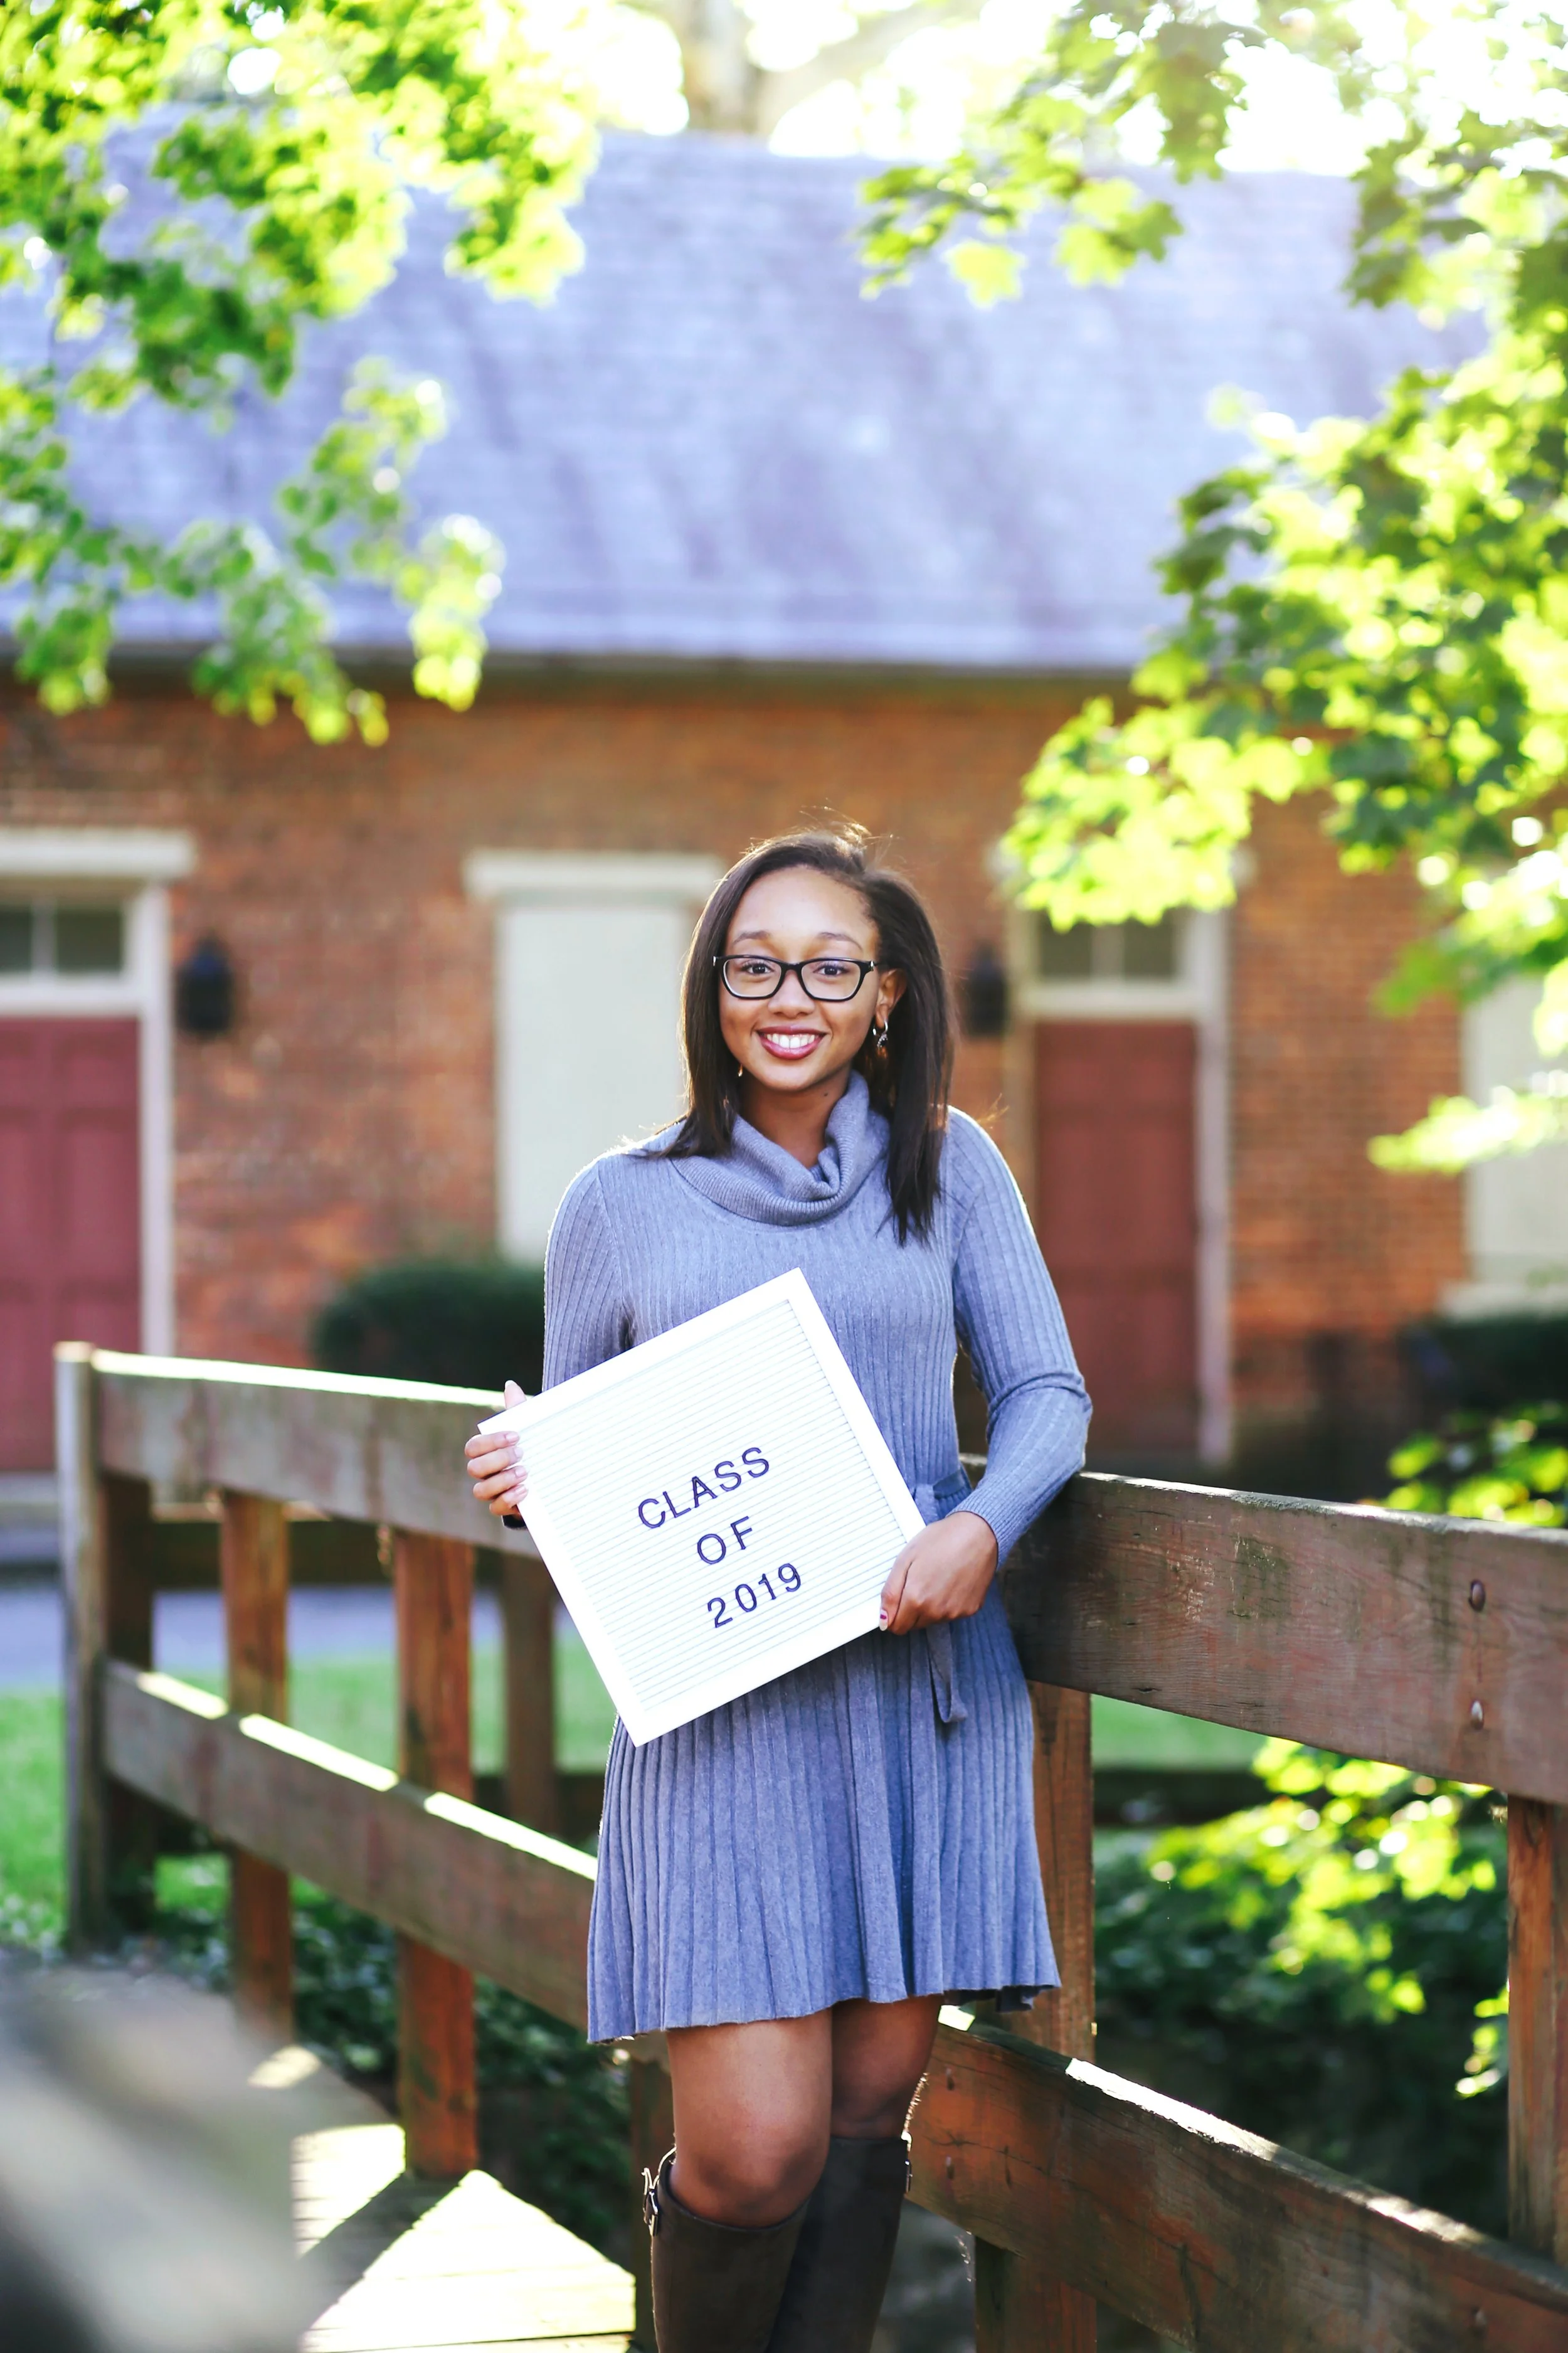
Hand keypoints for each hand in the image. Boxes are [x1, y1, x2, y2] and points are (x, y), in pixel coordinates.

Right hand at [463, 1379, 528, 1520]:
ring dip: (501, 1480)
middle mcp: (483, 1473)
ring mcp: (491, 1491)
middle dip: (497, 1460)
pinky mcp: (503, 1507)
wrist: (546, 1474)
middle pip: (474, 1468)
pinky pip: (495, 1508)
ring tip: (524, 1472)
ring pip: (480, 1490)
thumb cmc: (530, 1447)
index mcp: (484, 1452)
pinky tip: (525, 1490)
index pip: (473, 1447)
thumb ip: (517, 1409)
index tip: (515, 1435)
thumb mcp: (527, 1429)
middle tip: (521, 1453)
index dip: (491, 1441)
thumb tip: (510, 1385)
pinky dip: (508, 1498)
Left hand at [879, 1509, 997, 1635]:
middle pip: (913, 1625)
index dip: (892, 1615)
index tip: (897, 1599)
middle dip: (910, 1610)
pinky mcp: (970, 1610)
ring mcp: (955, 1613)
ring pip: (932, 1620)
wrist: (978, 1533)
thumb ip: (890, 1592)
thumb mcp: (905, 1559)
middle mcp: (935, 1612)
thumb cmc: (940, 1540)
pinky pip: (950, 1614)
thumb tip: (883, 1620)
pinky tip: (951, 1581)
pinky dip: (947, 1603)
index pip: (896, 1627)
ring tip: (936, 1578)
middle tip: (918, 1582)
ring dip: (929, 1607)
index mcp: (916, 1599)